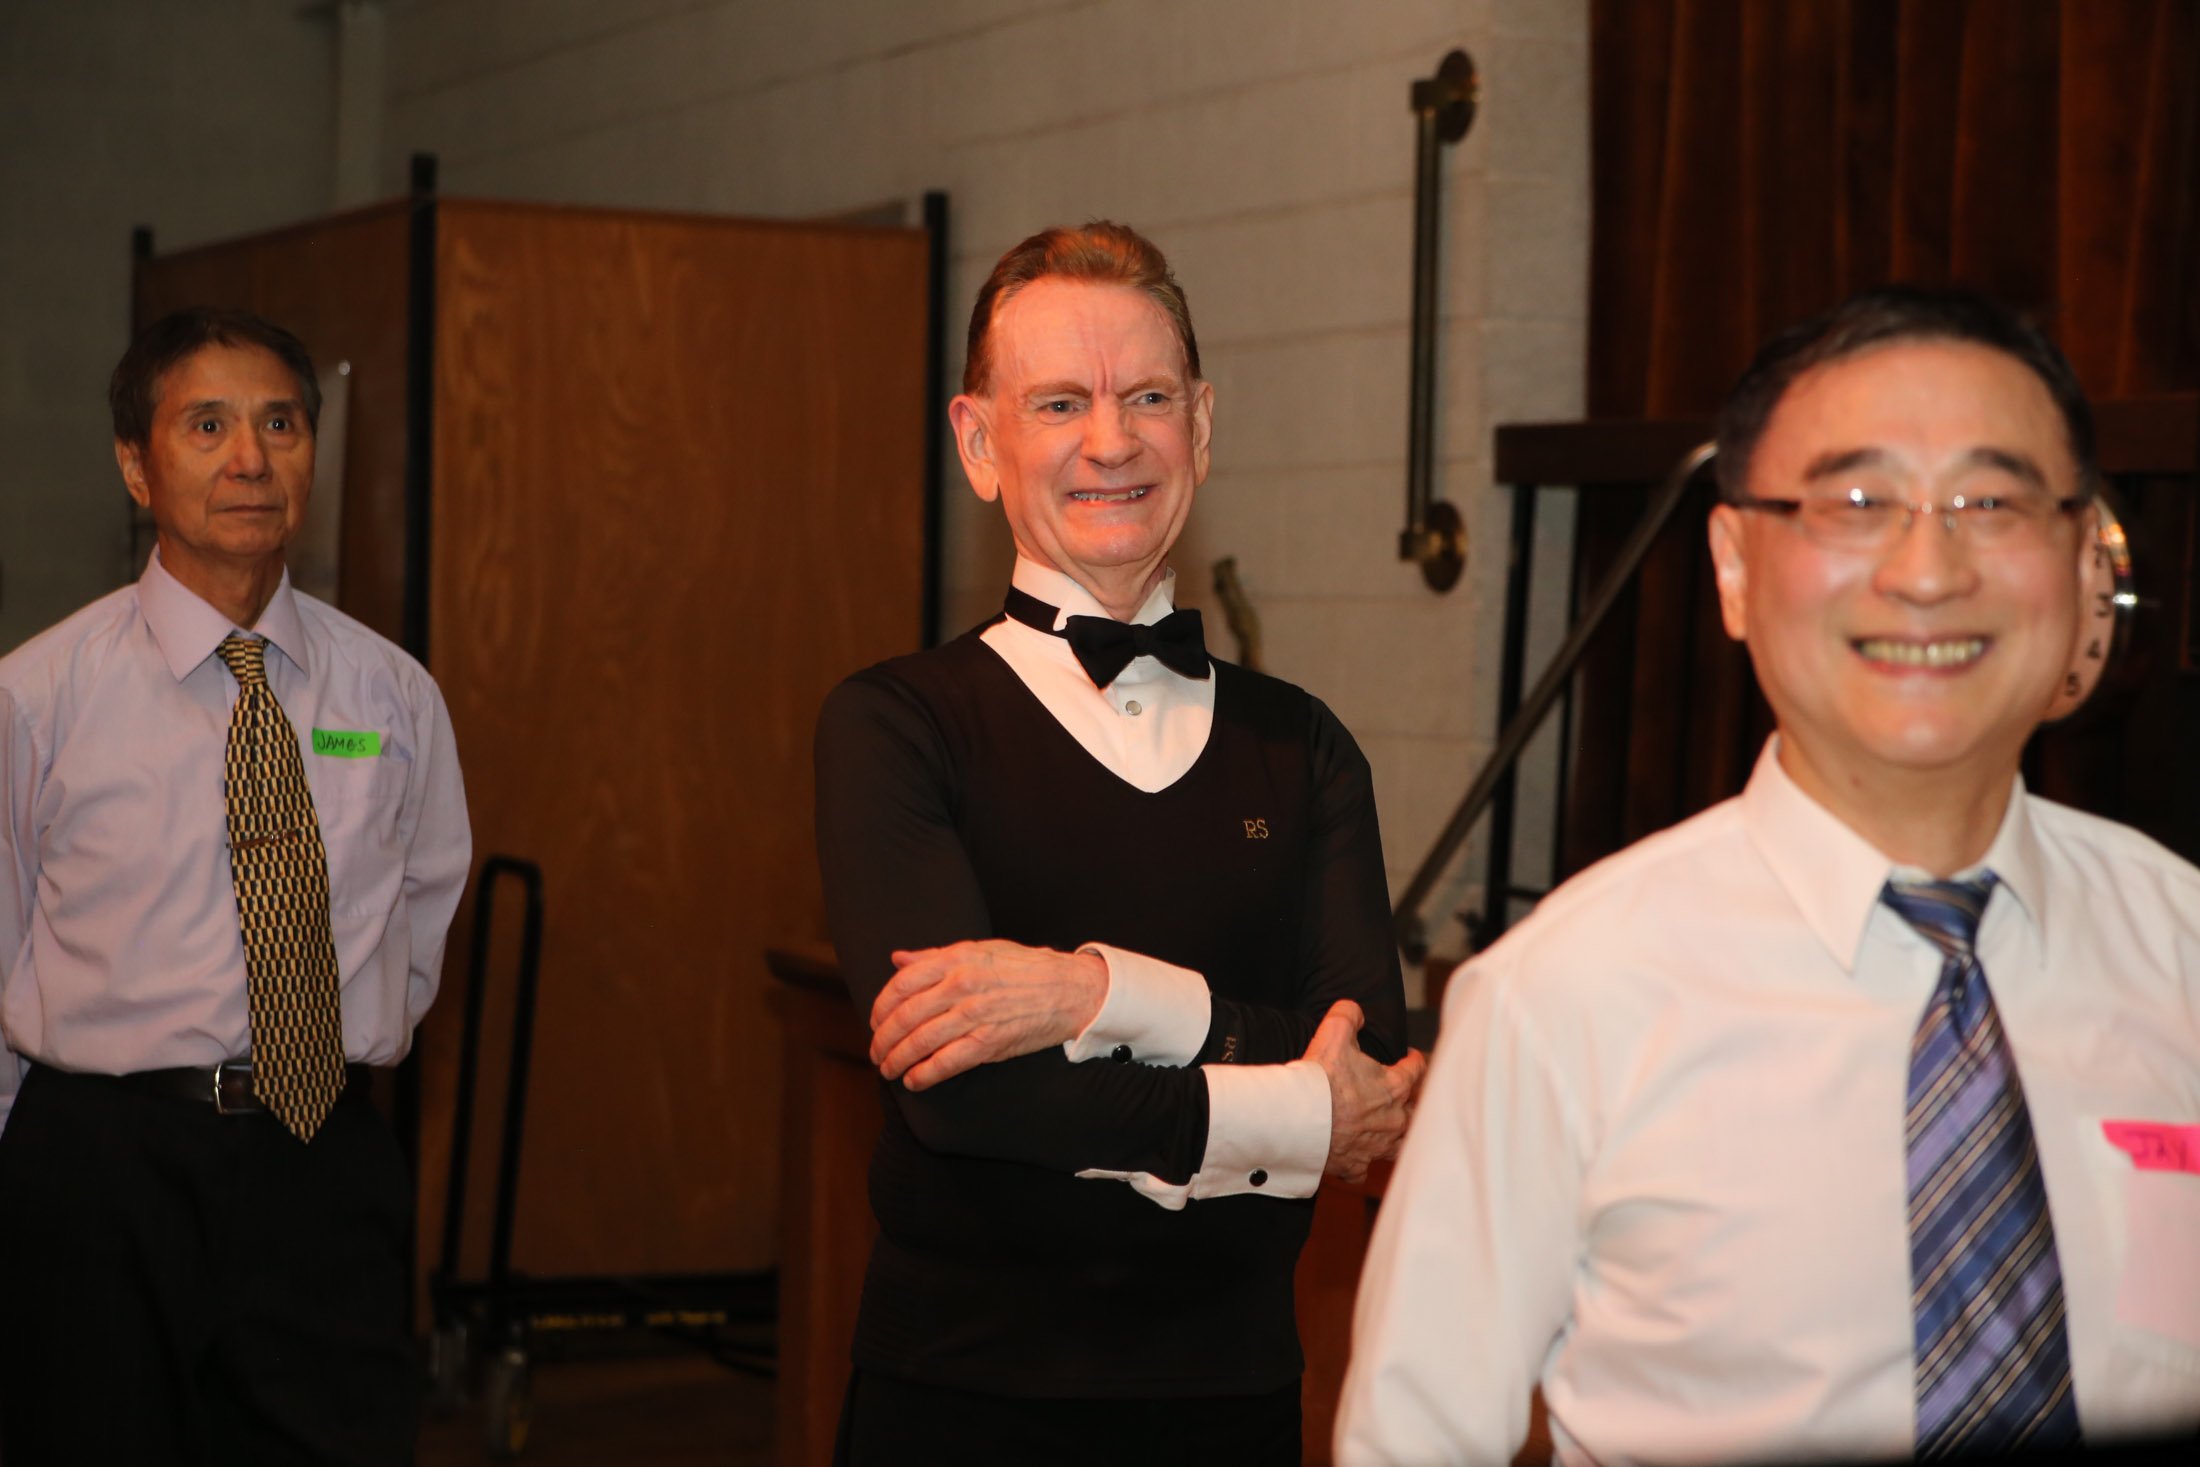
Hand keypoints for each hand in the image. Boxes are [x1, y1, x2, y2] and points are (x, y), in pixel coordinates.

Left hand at [868, 940, 1108, 1090]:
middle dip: (884, 1039)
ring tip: (889, 1069)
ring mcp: (974, 1015)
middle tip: (876, 1052)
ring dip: (898, 1059)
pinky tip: (914, 1080)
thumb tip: (898, 959)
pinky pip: (947, 1062)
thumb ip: (935, 956)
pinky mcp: (989, 1042)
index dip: (881, 1006)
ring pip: (920, 1041)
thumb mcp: (978, 949)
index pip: (902, 984)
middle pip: (906, 1016)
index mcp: (956, 959)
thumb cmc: (1024, 967)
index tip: (876, 1021)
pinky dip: (925, 1074)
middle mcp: (961, 985)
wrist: (1067, 989)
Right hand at [1305, 1000, 1426, 1182]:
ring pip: (1398, 1145)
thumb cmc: (1319, 1078)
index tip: (1410, 1056)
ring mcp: (1374, 1145)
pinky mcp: (1354, 1164)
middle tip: (1403, 1094)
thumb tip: (1354, 1010)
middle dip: (1411, 1102)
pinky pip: (1363, 1168)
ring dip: (1395, 1136)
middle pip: (1414, 1112)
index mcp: (1394, 1087)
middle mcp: (1392, 1120)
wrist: (1297, 1119)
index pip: (1417, 1070)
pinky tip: (1355, 1155)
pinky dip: (1360, 1162)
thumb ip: (1348, 1014)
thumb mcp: (1334, 1032)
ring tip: (1389, 1130)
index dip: (1414, 1060)